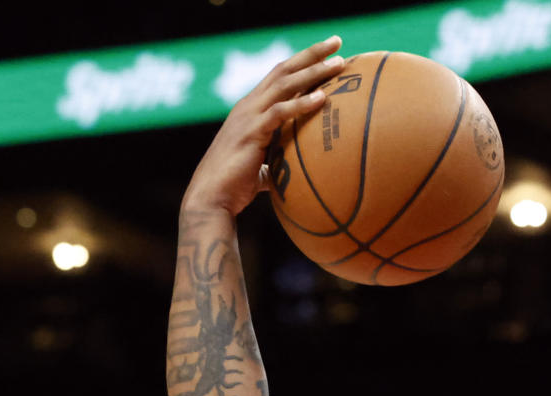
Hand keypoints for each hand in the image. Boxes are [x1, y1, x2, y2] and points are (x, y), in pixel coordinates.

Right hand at [182, 36, 344, 216]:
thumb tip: (294, 172)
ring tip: (339, 63)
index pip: (280, 76)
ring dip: (313, 72)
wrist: (211, 198)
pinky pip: (279, 113)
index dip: (303, 61)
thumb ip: (276, 160)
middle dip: (312, 54)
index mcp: (252, 108)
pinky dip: (301, 104)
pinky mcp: (251, 133)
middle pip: (283, 69)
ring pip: (284, 84)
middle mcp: (250, 105)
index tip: (328, 51)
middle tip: (337, 41)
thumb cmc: (236, 185)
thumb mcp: (262, 166)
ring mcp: (249, 116)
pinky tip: (322, 98)